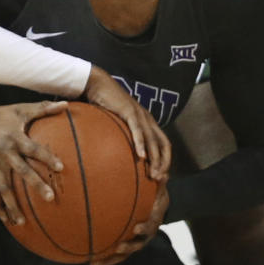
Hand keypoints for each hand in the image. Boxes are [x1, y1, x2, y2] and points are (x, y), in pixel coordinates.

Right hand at [0, 100, 66, 225]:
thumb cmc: (2, 115)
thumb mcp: (21, 109)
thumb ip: (43, 108)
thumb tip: (67, 105)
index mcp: (15, 137)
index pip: (33, 148)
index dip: (47, 157)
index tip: (61, 167)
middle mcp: (5, 153)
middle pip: (21, 171)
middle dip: (35, 185)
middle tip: (50, 198)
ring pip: (4, 187)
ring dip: (13, 205)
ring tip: (22, 222)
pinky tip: (6, 221)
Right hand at [83, 65, 170, 179]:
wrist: (98, 85)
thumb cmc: (105, 105)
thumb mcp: (117, 123)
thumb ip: (122, 135)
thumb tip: (117, 154)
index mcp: (147, 122)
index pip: (163, 144)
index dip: (165, 160)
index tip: (160, 175)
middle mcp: (147, 119)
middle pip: (162, 144)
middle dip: (163, 163)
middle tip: (158, 179)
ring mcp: (140, 114)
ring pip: (152, 140)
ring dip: (154, 158)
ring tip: (152, 174)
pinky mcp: (129, 111)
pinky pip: (137, 130)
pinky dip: (140, 144)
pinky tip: (140, 156)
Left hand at [89, 182, 168, 264]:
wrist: (157, 209)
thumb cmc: (156, 196)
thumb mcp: (160, 189)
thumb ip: (160, 183)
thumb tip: (162, 174)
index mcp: (153, 222)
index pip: (150, 227)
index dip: (144, 228)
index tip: (136, 229)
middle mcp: (145, 236)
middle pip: (137, 245)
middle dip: (128, 247)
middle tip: (118, 247)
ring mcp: (136, 242)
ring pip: (124, 255)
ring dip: (110, 259)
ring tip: (94, 263)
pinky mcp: (127, 245)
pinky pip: (116, 255)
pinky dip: (104, 259)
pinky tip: (90, 262)